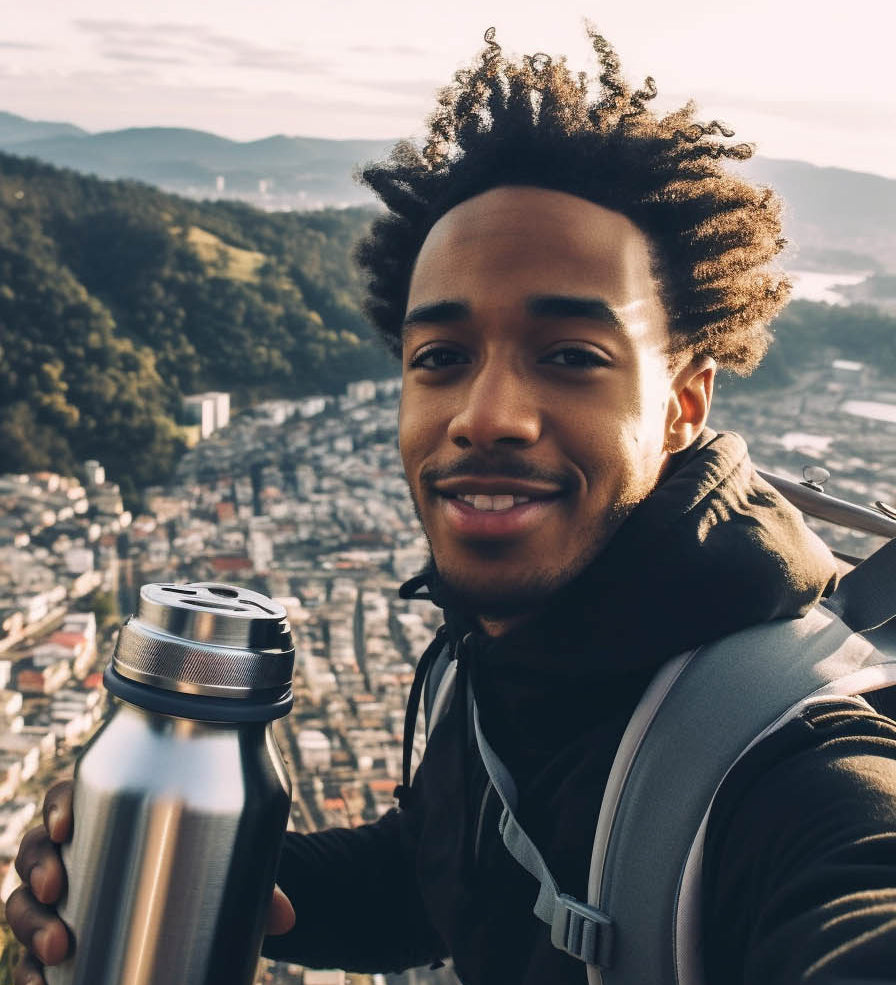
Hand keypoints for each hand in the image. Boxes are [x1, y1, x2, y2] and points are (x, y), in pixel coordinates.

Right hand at [5, 780, 295, 983]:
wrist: (195, 905)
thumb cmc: (207, 864)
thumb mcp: (229, 863)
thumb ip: (255, 882)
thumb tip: (287, 918)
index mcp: (109, 810)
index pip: (68, 796)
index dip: (58, 805)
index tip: (67, 822)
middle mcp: (74, 850)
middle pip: (35, 848)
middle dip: (39, 867)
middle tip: (58, 890)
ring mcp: (62, 895)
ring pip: (23, 901)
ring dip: (30, 922)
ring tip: (57, 948)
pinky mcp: (58, 936)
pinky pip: (27, 953)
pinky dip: (26, 970)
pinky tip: (39, 984)